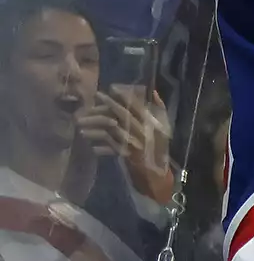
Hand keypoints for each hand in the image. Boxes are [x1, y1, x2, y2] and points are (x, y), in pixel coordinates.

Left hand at [79, 87, 173, 202]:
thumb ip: (159, 108)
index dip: (124, 96)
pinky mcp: (127, 154)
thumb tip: (152, 91)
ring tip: (81, 128)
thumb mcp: (164, 126)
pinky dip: (101, 148)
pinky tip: (92, 147)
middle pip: (122, 115)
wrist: (159, 172)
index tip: (111, 88)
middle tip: (92, 102)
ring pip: (112, 131)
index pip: (136, 105)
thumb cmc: (160, 147)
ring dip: (96, 129)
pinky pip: (111, 148)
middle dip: (106, 106)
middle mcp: (142, 130)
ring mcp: (134, 142)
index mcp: (151, 122)